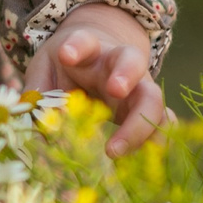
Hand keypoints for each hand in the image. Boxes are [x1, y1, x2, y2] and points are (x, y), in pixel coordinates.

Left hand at [24, 3, 166, 156]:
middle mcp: (118, 64)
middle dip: (126, 75)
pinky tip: (137, 162)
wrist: (94, 58)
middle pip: (132, 61)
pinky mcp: (147, 108)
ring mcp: (138, 86)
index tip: (65, 55)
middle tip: (116, 91)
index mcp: (88, 49)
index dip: (76, 46)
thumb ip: (41, 96)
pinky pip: (161, 122)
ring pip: (152, 98)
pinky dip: (154, 141)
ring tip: (115, 149)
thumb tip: (46, 128)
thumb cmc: (65, 67)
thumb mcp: (45, 72)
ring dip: (141, 123)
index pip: (85, 41)